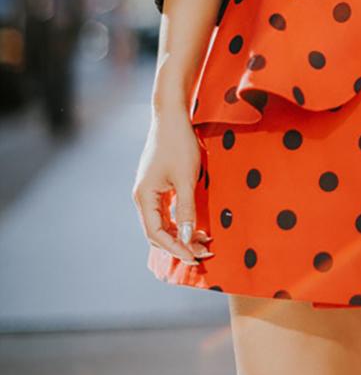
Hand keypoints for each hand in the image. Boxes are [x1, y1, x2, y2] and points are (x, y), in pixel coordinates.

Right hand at [132, 107, 213, 265]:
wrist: (172, 116)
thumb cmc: (178, 144)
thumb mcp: (186, 179)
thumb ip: (185, 210)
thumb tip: (185, 238)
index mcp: (144, 197)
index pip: (156, 235)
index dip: (175, 249)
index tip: (194, 257)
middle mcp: (143, 197)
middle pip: (158, 232)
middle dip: (180, 245)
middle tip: (203, 254)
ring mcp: (150, 191)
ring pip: (164, 223)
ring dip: (182, 234)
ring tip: (204, 243)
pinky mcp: (159, 185)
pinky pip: (167, 211)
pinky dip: (181, 221)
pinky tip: (197, 226)